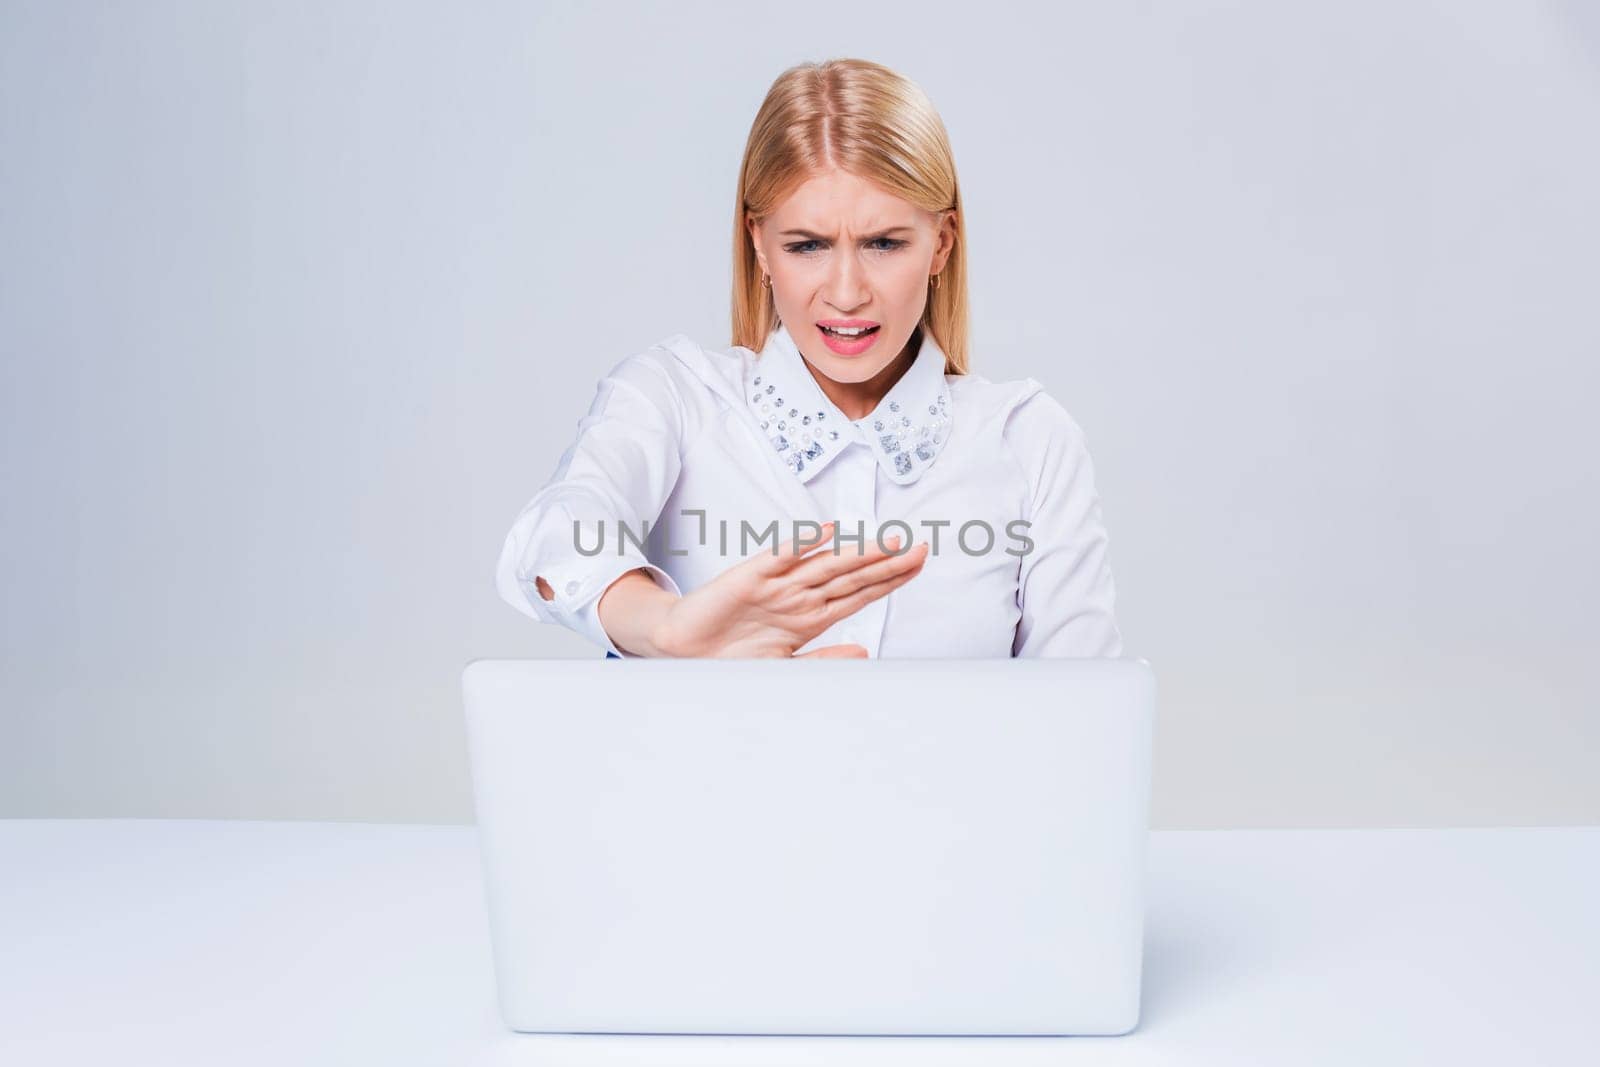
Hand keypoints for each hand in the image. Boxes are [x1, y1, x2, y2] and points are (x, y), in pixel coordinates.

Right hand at [650, 521, 928, 657]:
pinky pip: (781, 556)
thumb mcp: (784, 666)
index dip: (889, 579)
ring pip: (826, 564)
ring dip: (858, 551)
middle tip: (919, 547)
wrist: (684, 648)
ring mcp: (777, 584)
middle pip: (851, 575)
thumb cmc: (730, 655)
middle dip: (886, 562)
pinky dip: (803, 543)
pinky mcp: (750, 577)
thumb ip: (823, 660)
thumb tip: (864, 653)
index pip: (860, 594)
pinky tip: (827, 532)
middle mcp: (799, 595)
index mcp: (811, 616)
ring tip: (889, 541)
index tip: (918, 565)